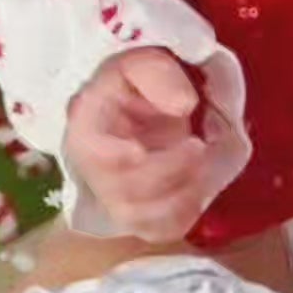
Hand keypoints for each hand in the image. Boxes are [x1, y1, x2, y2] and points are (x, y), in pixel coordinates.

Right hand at [64, 48, 211, 242]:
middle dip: (168, 171)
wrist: (135, 108)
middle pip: (124, 192)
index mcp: (88, 130)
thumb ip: (159, 75)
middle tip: (199, 145)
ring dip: (182, 194)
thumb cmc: (134, 85)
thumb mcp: (142, 63)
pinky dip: (187, 211)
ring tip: (204, 163)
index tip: (140, 150)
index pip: (93, 154)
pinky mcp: (140, 216)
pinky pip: (162, 229)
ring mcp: (116, 199)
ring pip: (143, 219)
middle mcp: (95, 172)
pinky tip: (200, 183)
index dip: (115, 158)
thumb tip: (184, 106)